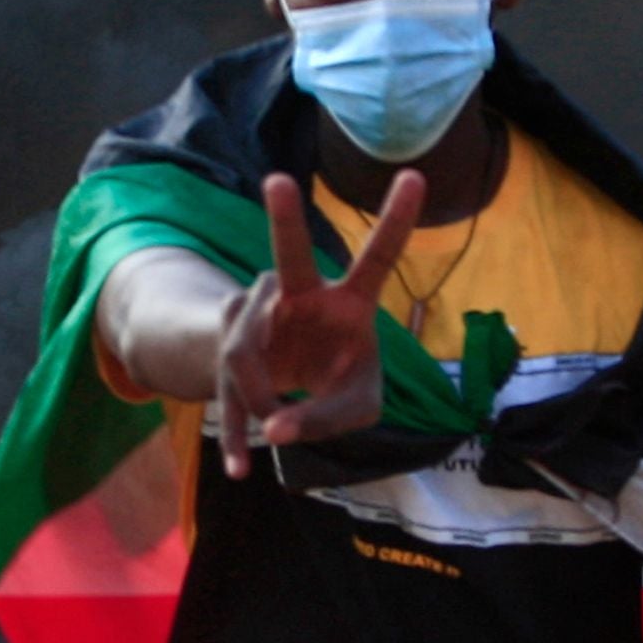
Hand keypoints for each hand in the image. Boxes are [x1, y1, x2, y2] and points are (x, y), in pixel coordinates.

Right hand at [210, 169, 425, 477]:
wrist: (283, 385)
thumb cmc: (336, 380)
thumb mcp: (356, 406)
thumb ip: (328, 418)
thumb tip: (275, 429)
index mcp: (349, 303)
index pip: (377, 260)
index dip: (396, 221)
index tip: (415, 175)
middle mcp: (300, 297)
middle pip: (290, 258)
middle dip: (285, 219)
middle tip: (278, 180)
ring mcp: (258, 316)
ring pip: (248, 352)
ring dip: (261, 399)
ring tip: (273, 434)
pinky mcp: (227, 346)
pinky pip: (227, 386)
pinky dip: (235, 435)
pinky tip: (239, 468)